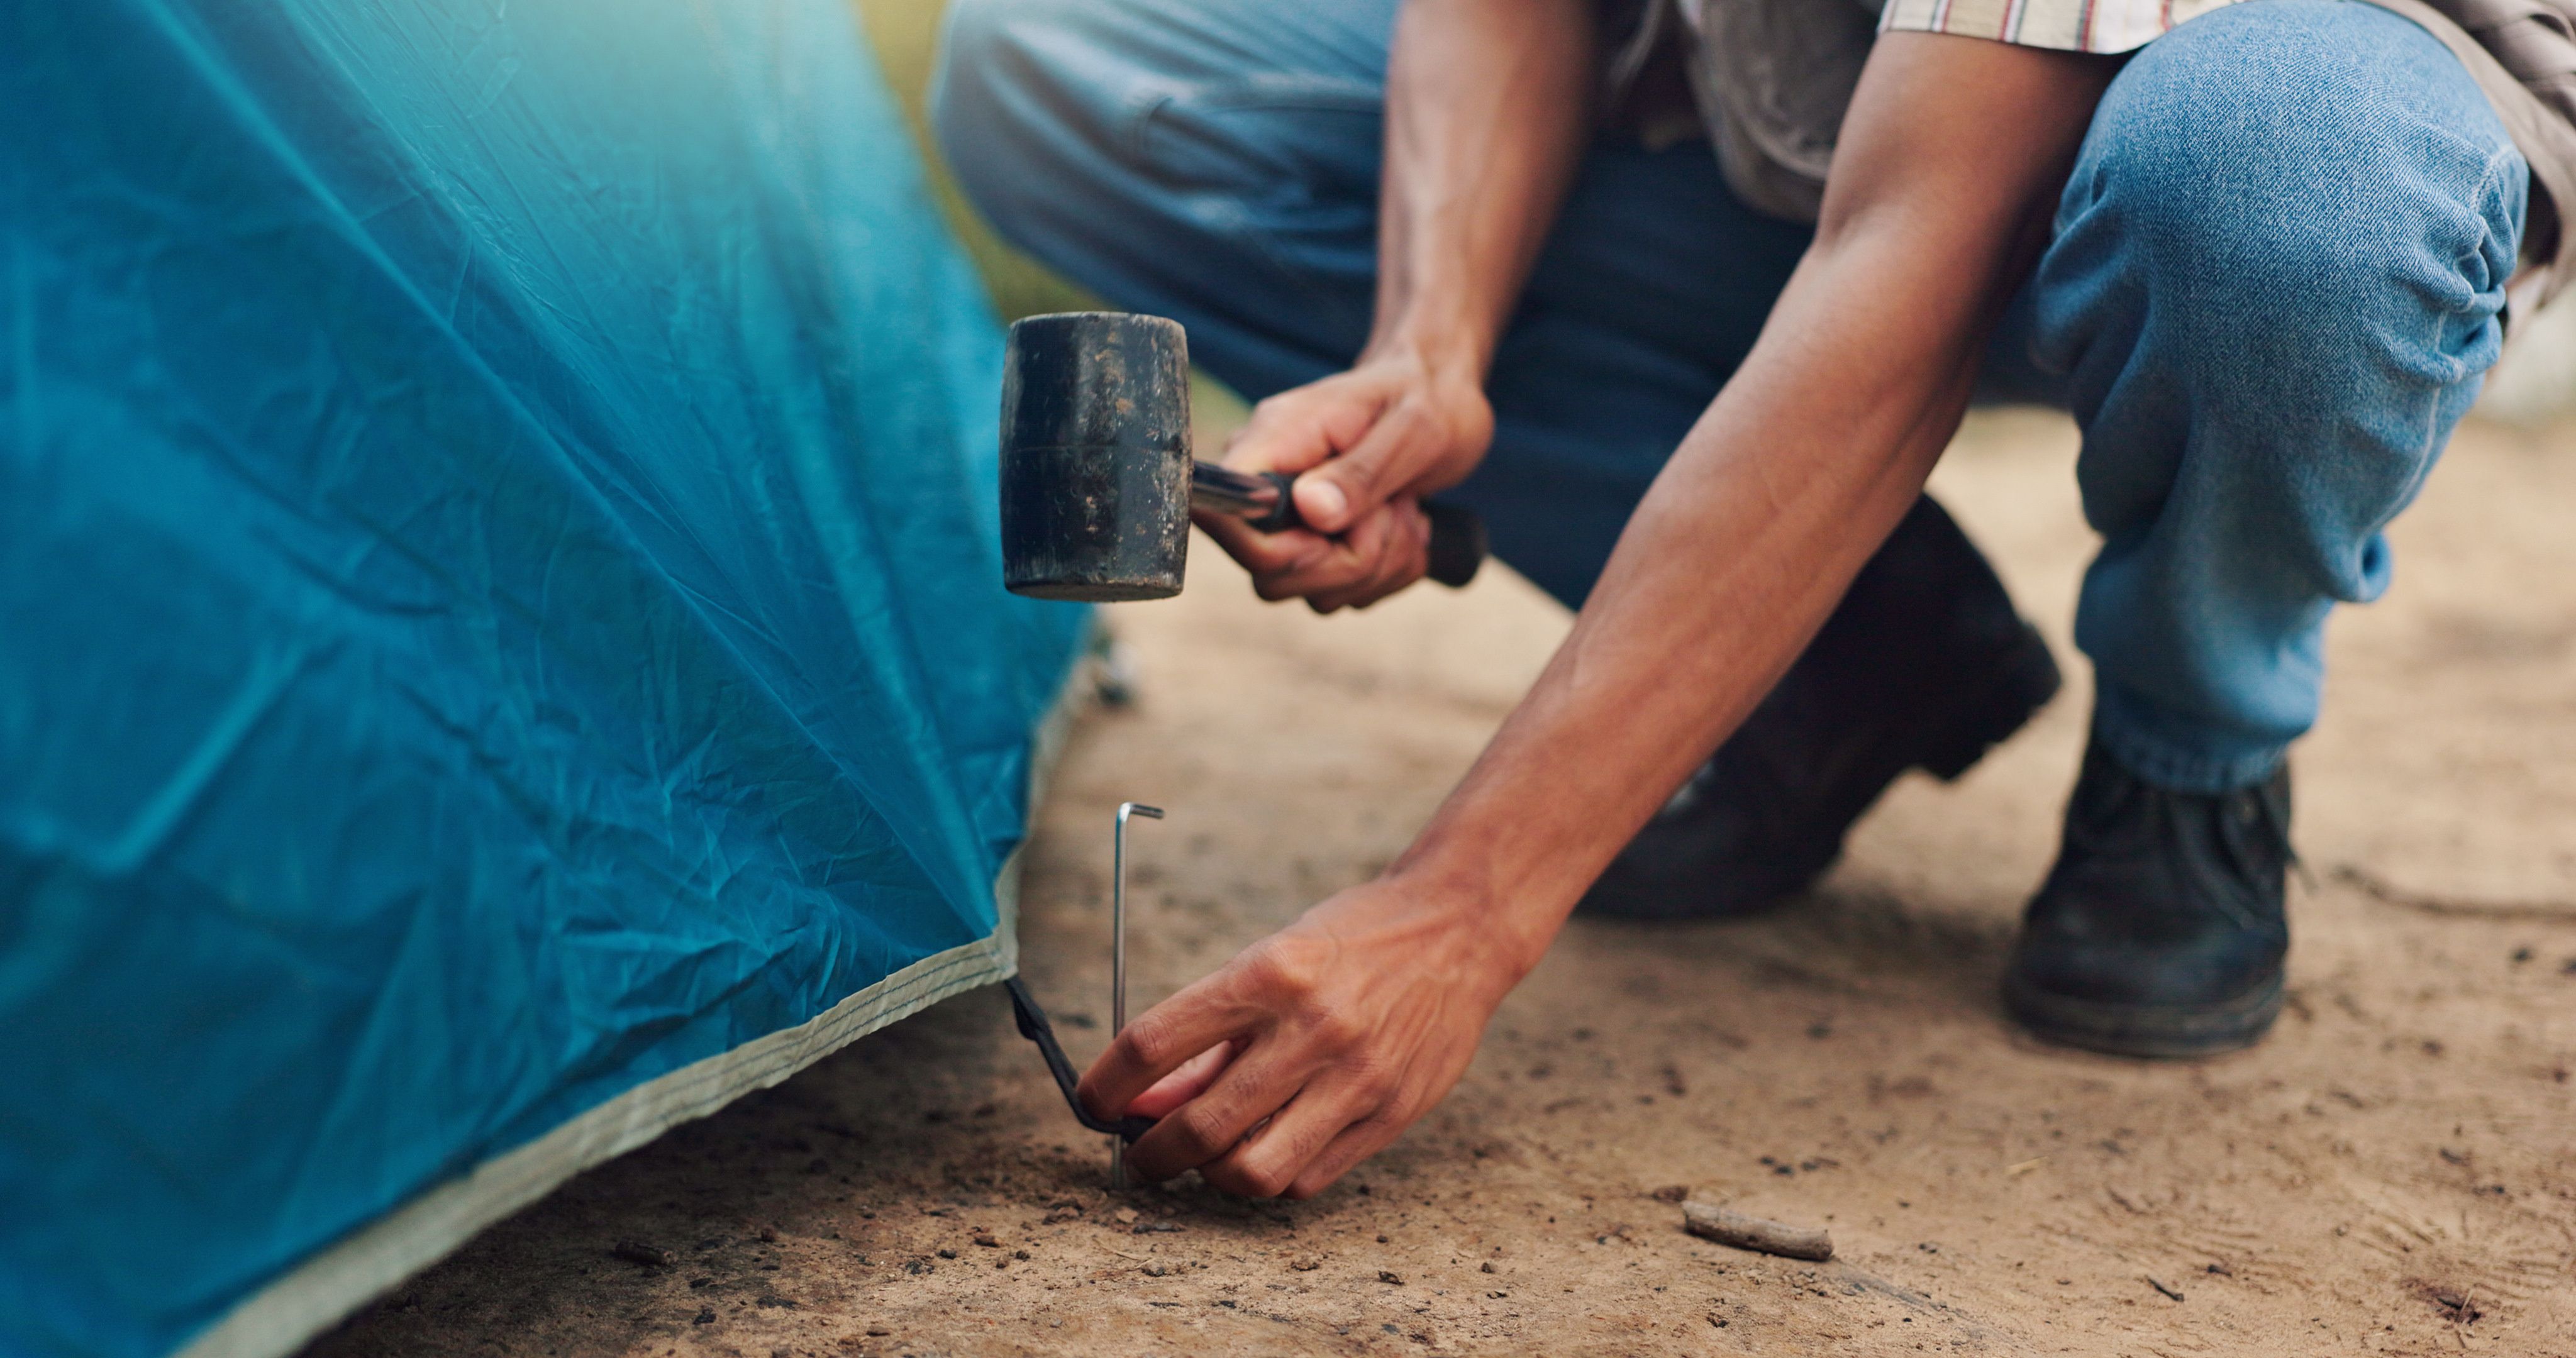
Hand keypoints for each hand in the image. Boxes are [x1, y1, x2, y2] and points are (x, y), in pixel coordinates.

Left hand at [1077, 873, 1522, 1196]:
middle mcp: (1312, 1029)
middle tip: (1142, 1155)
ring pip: (1253, 1172)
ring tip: (1205, 1158)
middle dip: (1150, 1154)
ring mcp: (1357, 1078)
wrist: (1459, 930)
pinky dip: (1271, 1177)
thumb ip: (1204, 1042)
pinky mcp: (1392, 1114)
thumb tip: (1138, 1106)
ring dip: (1211, 1176)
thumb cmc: (1349, 942)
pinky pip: (1307, 1179)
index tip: (1092, 1104)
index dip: (1106, 1084)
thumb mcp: (1267, 963)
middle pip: (1200, 1126)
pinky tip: (1266, 1149)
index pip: (1154, 1041)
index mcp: (1268, 974)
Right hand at [1198, 347, 1492, 611]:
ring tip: (1404, 507)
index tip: (1333, 530)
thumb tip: (1310, 510)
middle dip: (1351, 561)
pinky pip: (1340, 594)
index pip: (1226, 512)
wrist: (1438, 399)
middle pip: (1271, 575)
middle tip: (1393, 510)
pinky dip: (1386, 572)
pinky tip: (1403, 526)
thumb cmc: (1425, 400)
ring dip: (1380, 563)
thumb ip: (1361, 472)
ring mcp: (1289, 523)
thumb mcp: (1413, 429)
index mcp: (1277, 440)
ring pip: (1314, 592)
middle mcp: (1268, 486)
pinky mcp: (1315, 549)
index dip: (1274, 547)